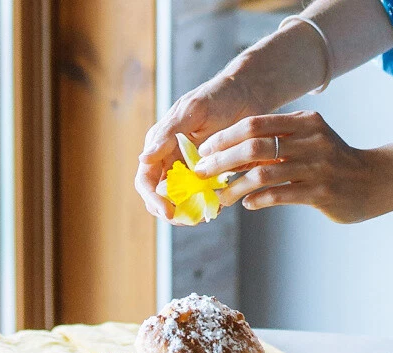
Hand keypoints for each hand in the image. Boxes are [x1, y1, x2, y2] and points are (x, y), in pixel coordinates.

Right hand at [135, 74, 255, 220]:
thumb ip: (167, 135)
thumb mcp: (192, 112)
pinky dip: (207, 205)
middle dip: (170, 212)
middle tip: (189, 219)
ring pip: (180, 202)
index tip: (168, 211)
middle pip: (160, 198)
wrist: (249, 93)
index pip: (146, 182)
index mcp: (159, 146)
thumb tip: (143, 158)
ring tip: (204, 214)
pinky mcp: (207, 174)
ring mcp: (188, 170)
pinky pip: (202, 197)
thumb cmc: (218, 96)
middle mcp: (170, 161)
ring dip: (189, 212)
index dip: (153, 200)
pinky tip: (218, 206)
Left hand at [193, 110, 390, 223]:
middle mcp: (310, 140)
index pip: (255, 123)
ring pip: (262, 173)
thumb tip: (234, 152)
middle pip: (254, 146)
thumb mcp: (310, 140)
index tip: (204, 150)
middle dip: (221, 161)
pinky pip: (279, 195)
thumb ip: (279, 141)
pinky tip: (248, 204)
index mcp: (305, 122)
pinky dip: (258, 200)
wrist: (374, 181)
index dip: (225, 137)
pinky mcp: (319, 192)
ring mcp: (316, 166)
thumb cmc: (333, 162)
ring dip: (235, 187)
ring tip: (221, 197)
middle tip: (202, 174)